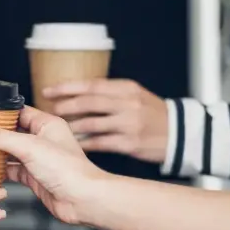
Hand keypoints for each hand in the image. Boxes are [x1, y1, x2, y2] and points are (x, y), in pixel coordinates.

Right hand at [0, 106, 105, 224]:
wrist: (82, 200)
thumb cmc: (69, 170)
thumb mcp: (28, 147)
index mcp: (47, 124)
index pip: (18, 111)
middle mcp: (43, 140)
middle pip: (11, 132)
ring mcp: (38, 160)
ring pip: (10, 152)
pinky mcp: (34, 178)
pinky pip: (12, 171)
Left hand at [42, 80, 168, 163]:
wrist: (180, 133)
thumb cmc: (152, 114)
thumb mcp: (134, 95)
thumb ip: (109, 93)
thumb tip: (75, 95)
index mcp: (126, 88)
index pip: (91, 85)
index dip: (67, 87)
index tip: (49, 90)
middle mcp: (127, 104)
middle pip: (89, 102)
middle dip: (65, 106)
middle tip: (50, 110)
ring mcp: (129, 124)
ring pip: (91, 124)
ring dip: (71, 126)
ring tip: (58, 128)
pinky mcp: (129, 143)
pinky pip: (99, 143)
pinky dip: (84, 143)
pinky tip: (73, 144)